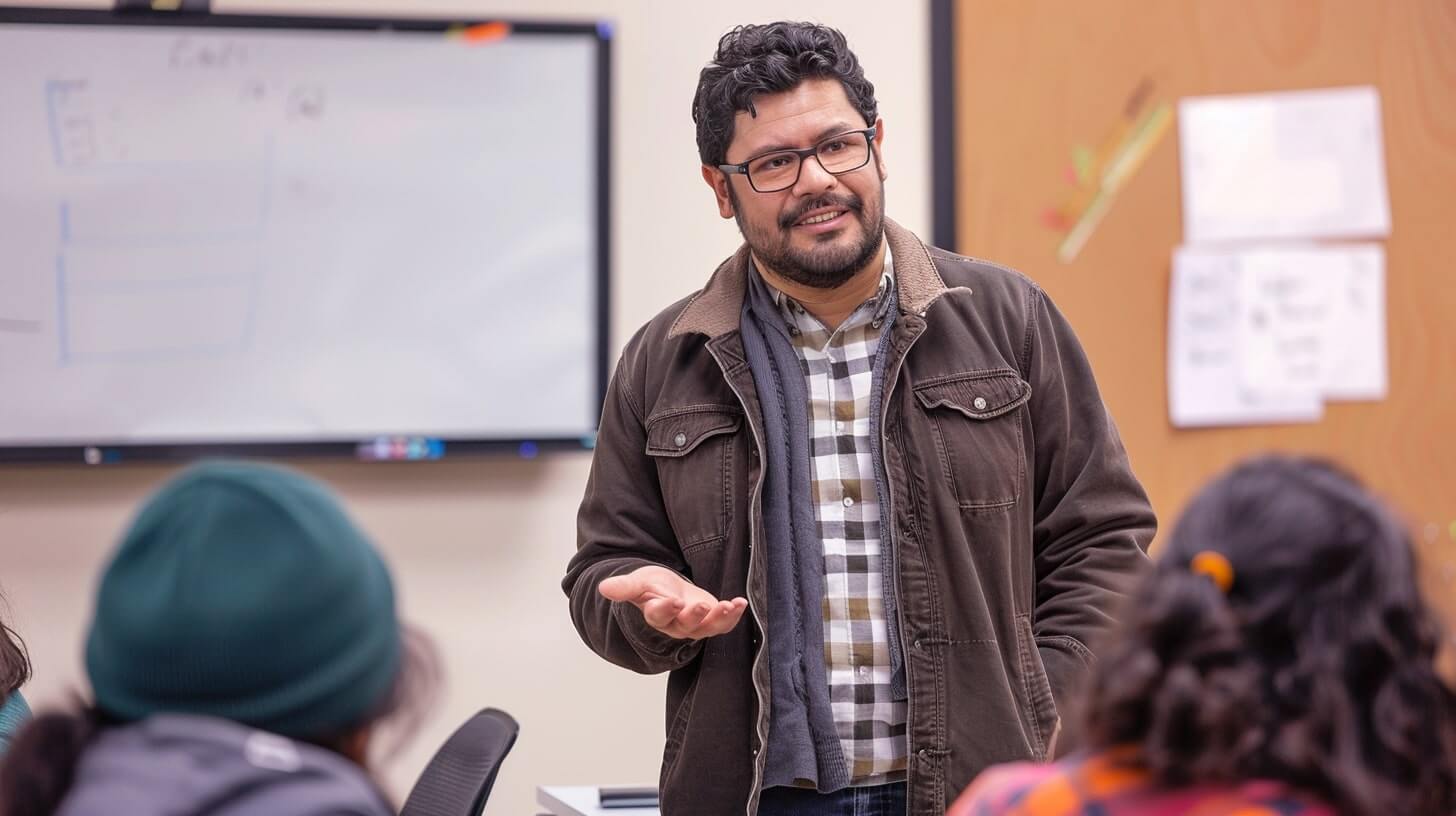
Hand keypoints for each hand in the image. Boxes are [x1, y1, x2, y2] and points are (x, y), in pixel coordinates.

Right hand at [598, 565, 747, 639]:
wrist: (669, 591)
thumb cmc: (653, 586)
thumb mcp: (638, 582)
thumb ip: (624, 587)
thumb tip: (603, 587)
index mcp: (656, 615)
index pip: (658, 615)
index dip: (665, 609)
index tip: (672, 601)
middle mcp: (676, 624)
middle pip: (685, 625)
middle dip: (694, 616)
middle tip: (702, 607)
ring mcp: (695, 625)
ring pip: (707, 628)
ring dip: (720, 618)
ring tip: (730, 606)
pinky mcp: (711, 621)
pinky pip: (723, 624)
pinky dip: (733, 615)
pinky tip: (740, 603)